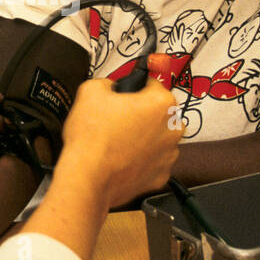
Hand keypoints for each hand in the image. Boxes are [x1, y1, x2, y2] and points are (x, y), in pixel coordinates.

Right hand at [57, 55, 183, 208]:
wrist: (87, 177)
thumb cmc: (92, 139)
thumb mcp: (91, 90)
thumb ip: (108, 82)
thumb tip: (110, 87)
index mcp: (161, 103)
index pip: (153, 84)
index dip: (135, 88)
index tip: (127, 95)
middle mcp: (172, 129)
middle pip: (159, 113)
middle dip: (141, 113)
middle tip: (118, 118)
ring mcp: (168, 155)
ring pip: (158, 138)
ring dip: (143, 137)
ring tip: (117, 140)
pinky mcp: (160, 176)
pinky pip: (153, 160)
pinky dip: (141, 158)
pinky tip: (122, 156)